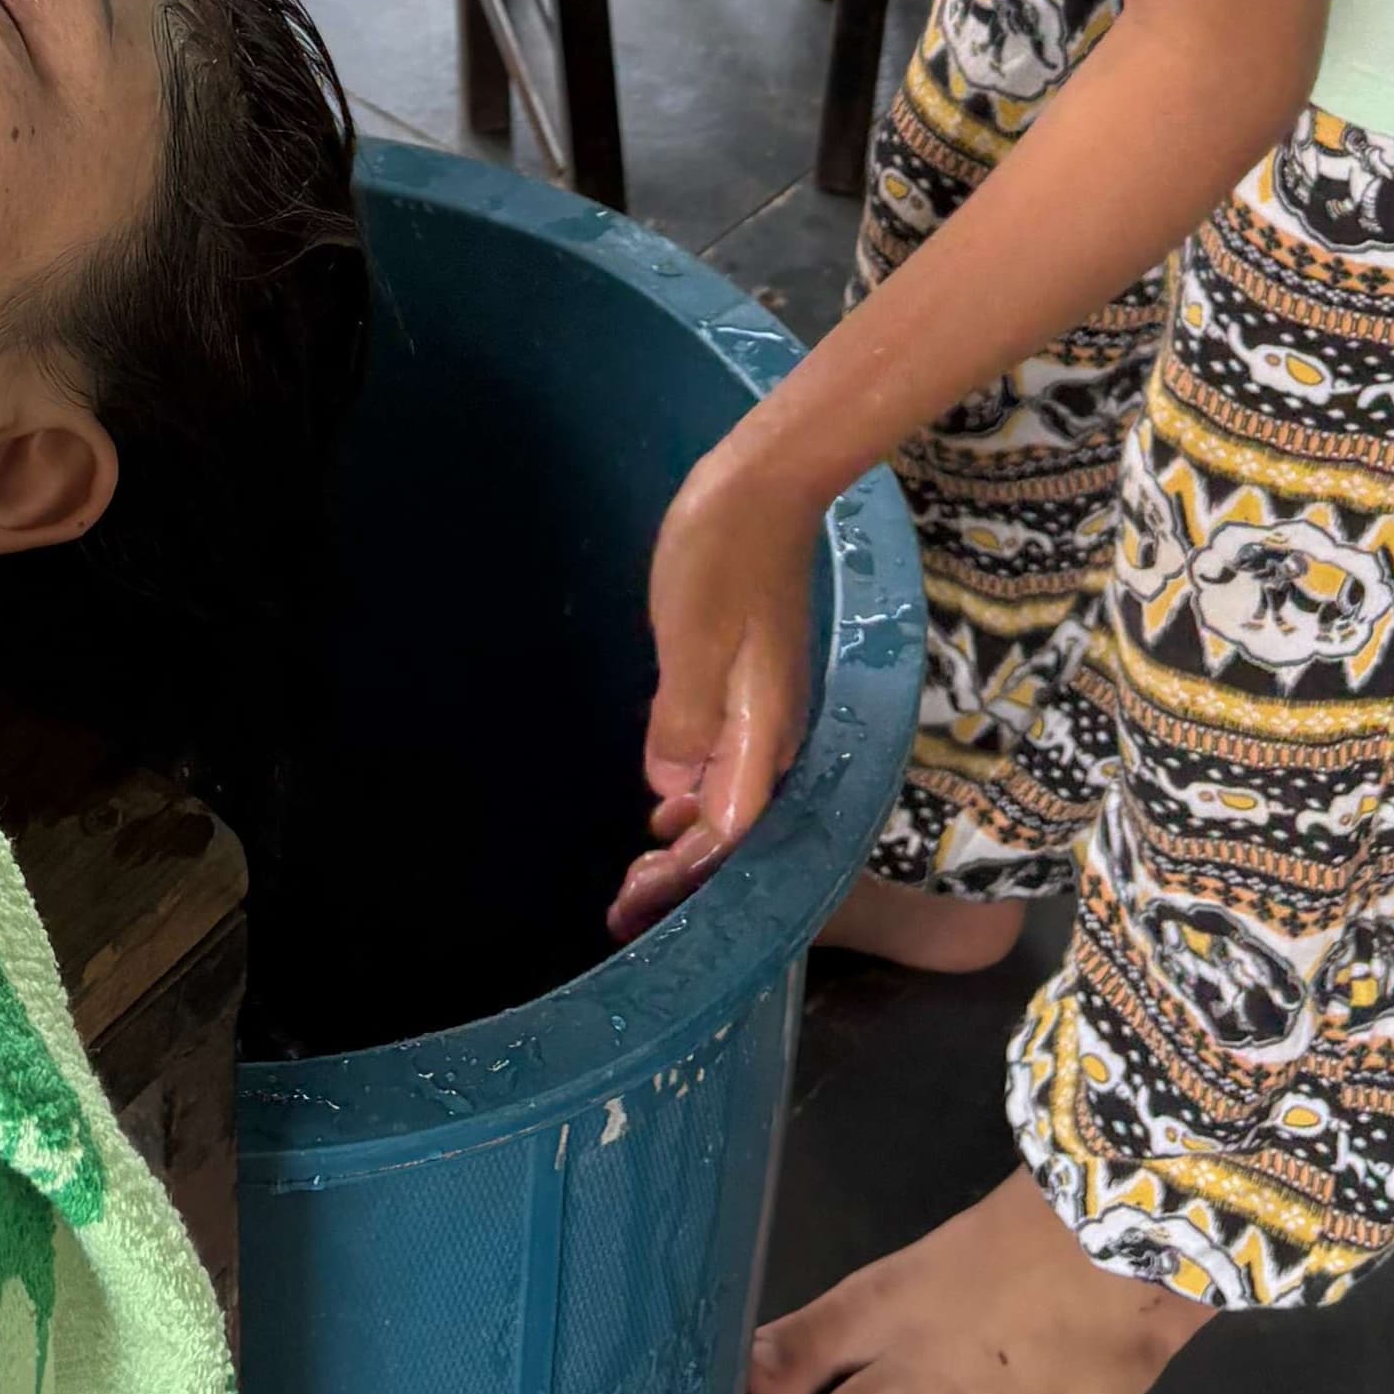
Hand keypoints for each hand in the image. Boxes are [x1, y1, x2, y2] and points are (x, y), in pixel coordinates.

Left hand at [605, 429, 823, 942]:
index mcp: (763, 730)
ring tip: (636, 879)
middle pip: (735, 829)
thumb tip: (671, 793)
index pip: (730, 833)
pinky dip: (692, 800)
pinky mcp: (748, 689)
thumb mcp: (692, 635)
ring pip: (730, 802)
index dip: (687, 879)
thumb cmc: (723, 553)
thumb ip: (684, 719)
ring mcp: (763, 712)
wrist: (762, 486)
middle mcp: (772, 734)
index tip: (635, 904)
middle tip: (622, 908)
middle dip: (685, 878)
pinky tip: (663, 809)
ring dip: (687, 845)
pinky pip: (725, 766)